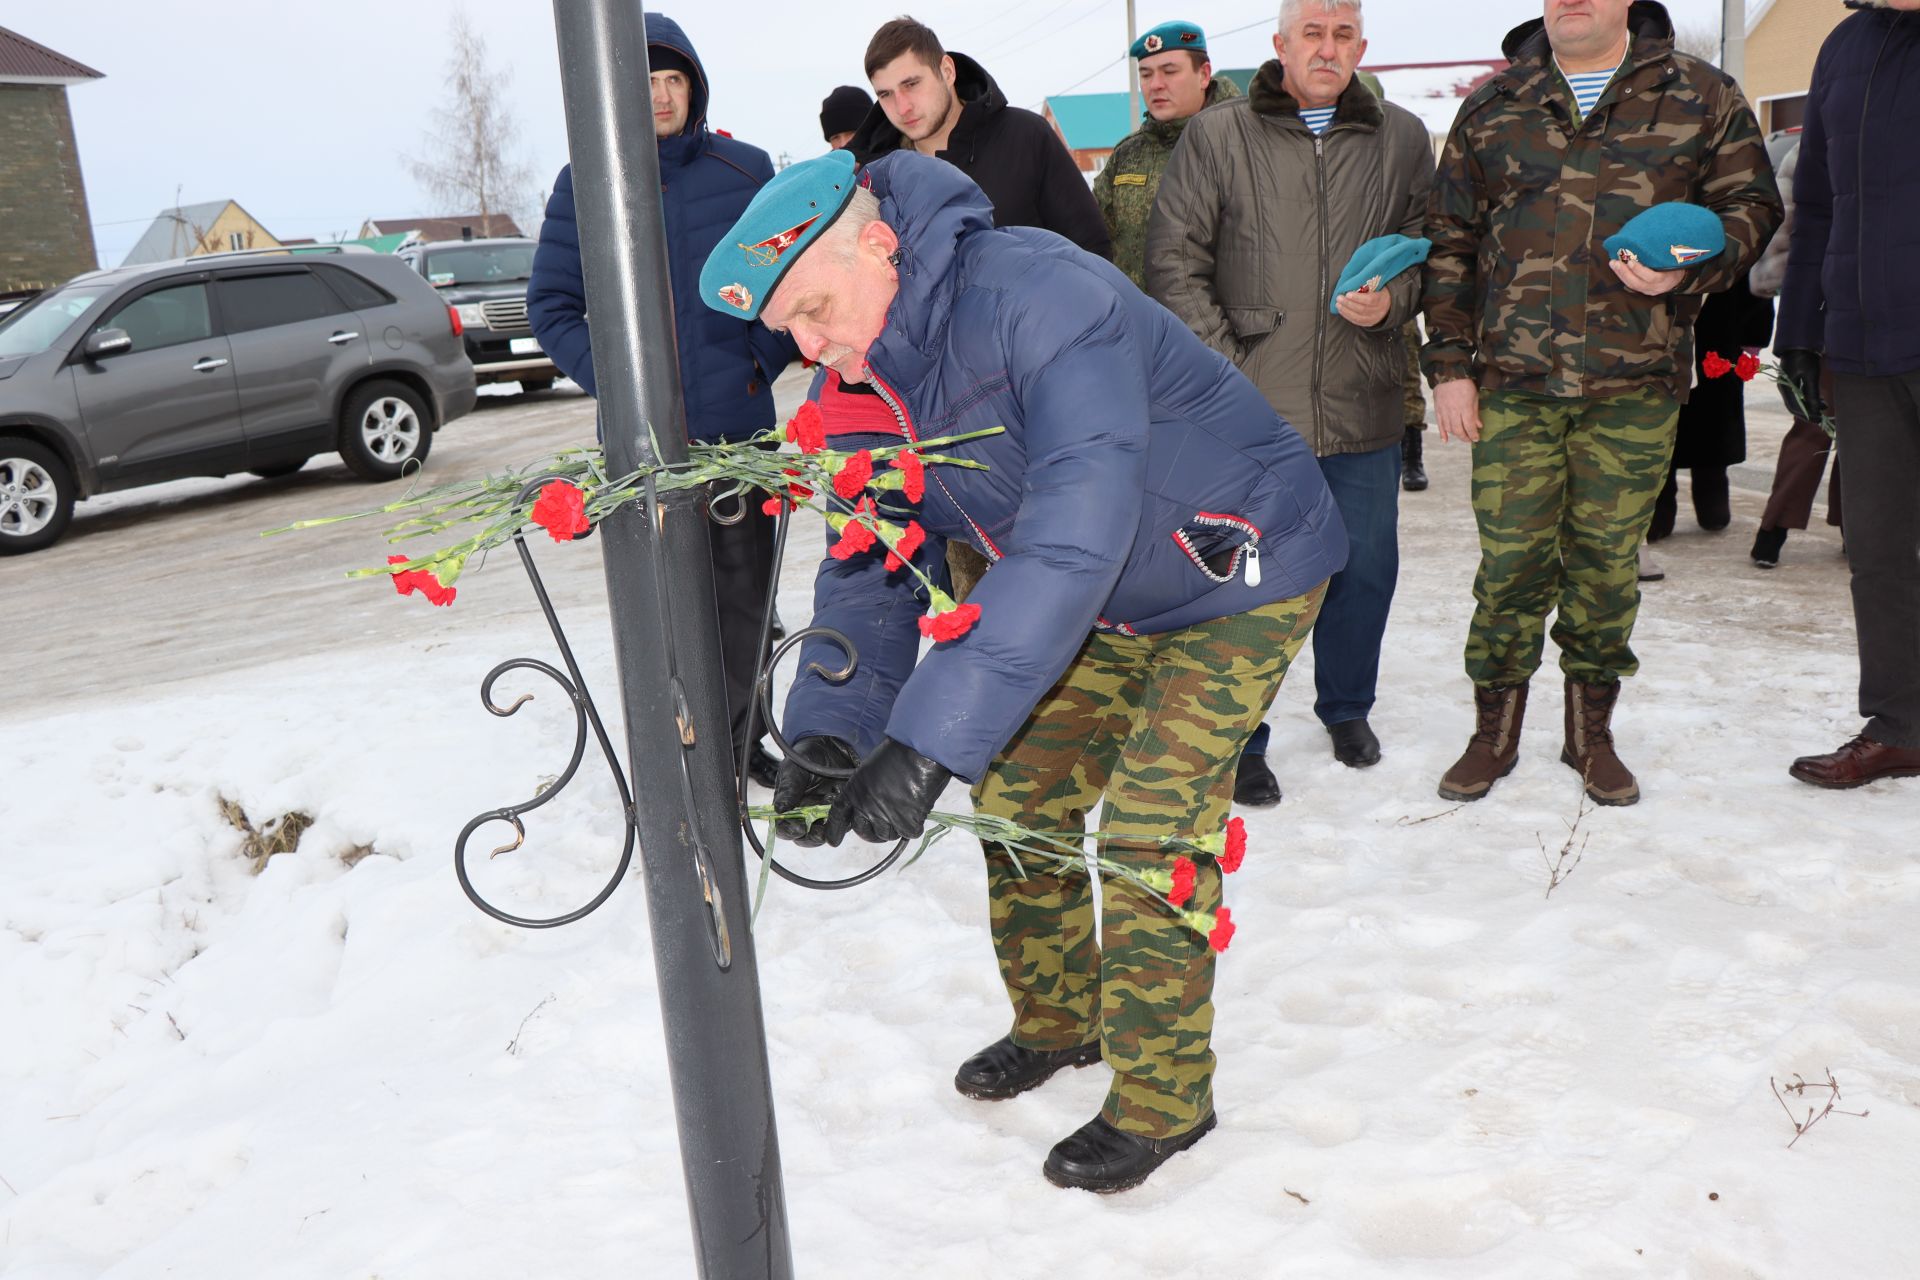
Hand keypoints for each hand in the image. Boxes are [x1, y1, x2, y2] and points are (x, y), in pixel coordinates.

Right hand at [771, 736, 857, 846]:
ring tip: (829, 810)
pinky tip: (838, 797)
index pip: (784, 828)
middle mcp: (805, 814)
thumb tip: (778, 810)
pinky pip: (843, 822)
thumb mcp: (792, 769)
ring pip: (824, 834)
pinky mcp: (841, 810)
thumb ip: (787, 789)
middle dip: (810, 837)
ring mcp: (824, 813)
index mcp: (788, 807)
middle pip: (805, 837)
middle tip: (818, 832)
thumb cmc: (806, 757)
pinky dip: (842, 816)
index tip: (798, 828)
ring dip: (827, 828)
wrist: (830, 745)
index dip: (789, 832)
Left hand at [823, 737, 951, 846]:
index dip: (835, 830)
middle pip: (864, 832)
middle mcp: (866, 808)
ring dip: (894, 828)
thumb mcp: (869, 769)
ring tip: (904, 811)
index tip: (833, 842)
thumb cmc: (896, 754)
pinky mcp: (907, 824)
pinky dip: (913, 826)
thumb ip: (866, 789)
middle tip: (883, 823)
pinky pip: (908, 834)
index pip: (839, 815)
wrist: (920, 752)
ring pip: (886, 835)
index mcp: (854, 791)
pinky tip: (917, 811)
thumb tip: (872, 802)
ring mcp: (886, 818)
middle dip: (871, 832)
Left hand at [1334, 286, 1391, 327]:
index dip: (1357, 298)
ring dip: (1346, 310)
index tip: (1348, 294)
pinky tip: (1341, 310)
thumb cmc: (1380, 292)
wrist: (1388, 304)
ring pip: (1358, 317)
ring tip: (1338, 304)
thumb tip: (1354, 279)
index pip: (1370, 300)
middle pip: (1362, 309)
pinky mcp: (1368, 323)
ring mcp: (1373, 318)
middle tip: (1339, 298)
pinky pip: (1356, 321)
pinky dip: (1347, 316)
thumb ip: (1369, 284)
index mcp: (1381, 299)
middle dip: (1348, 304)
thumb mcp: (1379, 286)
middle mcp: (1378, 311)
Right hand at [1433, 377, 1481, 443]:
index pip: (1469, 426)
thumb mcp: (1474, 396)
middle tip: (1469, 439)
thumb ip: (1475, 412)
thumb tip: (1478, 425)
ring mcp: (1444, 411)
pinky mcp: (1438, 410)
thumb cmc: (1464, 384)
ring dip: (1456, 435)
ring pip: (1449, 429)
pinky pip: (1439, 424)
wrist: (1449, 374)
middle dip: (1465, 437)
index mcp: (1465, 407)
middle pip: (1458, 430)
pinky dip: (1442, 433)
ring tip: (1461, 435)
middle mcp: (1454, 411)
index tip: (1476, 438)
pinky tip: (1446, 440)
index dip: (1473, 434)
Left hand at [1608, 257, 1685, 295]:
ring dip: (1621, 274)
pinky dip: (1623, 276)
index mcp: (1666, 279)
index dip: (1640, 270)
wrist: (1679, 279)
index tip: (1630, 261)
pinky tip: (1617, 268)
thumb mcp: (1675, 260)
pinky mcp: (1643, 291)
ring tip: (1613, 264)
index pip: (1652, 277)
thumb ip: (1665, 254)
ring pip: (1632, 285)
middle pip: (1638, 283)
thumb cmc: (1676, 264)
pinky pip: (1631, 285)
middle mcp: (1656, 287)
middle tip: (1615, 262)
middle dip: (1625, 272)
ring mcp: (1649, 290)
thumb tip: (1654, 237)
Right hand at [1776, 348, 1825, 420]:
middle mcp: (1784, 388)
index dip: (1807, 415)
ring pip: (1798, 401)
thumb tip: (1816, 410)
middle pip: (1795, 406)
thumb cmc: (1805, 358)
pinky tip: (1820, 400)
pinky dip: (1809, 398)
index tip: (1819, 420)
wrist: (1799, 343)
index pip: (1795, 407)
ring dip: (1810, 405)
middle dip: (1809, 412)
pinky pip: (1799, 394)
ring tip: (1824, 407)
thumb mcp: (1811, 376)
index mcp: (1786, 388)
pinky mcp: (1792, 381)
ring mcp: (1787, 385)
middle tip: (1822, 418)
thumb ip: (1812, 394)